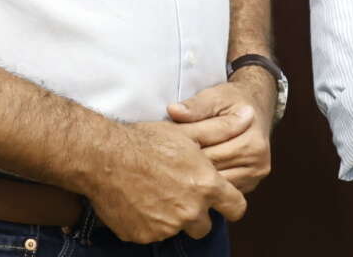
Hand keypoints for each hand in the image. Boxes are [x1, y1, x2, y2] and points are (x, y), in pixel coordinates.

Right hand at [79, 119, 247, 243]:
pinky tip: (139, 200)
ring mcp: (165, 227)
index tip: (222, 199)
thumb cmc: (145, 141)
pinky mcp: (143, 236)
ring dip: (171, 217)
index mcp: (206, 186)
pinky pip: (152, 233)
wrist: (103, 157)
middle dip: (196, 212)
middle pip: (205, 225)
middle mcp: (189, 211)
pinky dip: (148, 222)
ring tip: (155, 191)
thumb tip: (249, 116)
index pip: (236, 207)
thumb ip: (220, 130)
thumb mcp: (187, 132)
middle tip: (179, 191)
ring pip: (177, 229)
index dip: (230, 203)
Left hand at [168, 73, 273, 193]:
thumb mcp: (215, 96)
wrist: (254, 107)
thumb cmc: (233, 101)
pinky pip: (220, 188)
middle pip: (212, 169)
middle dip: (187, 163)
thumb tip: (174, 111)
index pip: (210, 151)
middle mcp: (257, 162)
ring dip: (195, 175)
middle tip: (165, 157)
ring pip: (214, 184)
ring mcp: (254, 176)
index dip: (185, 148)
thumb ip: (195, 105)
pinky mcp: (248, 184)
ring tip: (175, 164)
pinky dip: (206, 182)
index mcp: (252, 141)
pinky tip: (192, 171)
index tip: (166, 143)